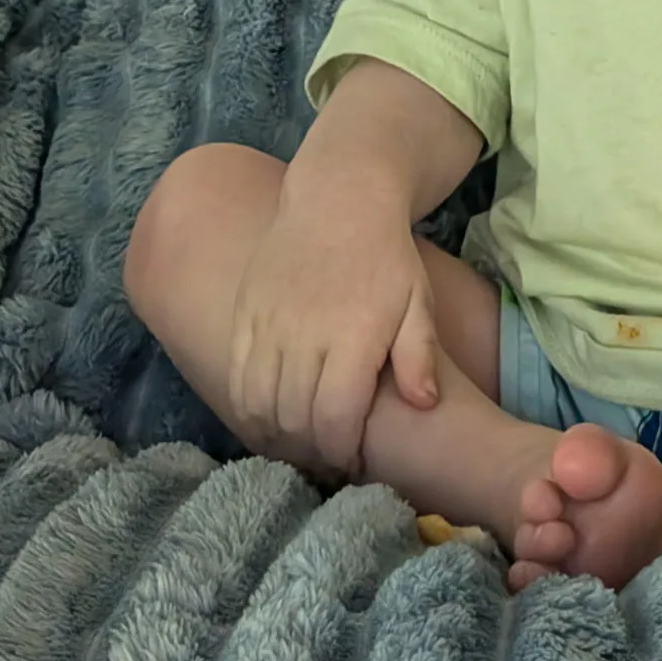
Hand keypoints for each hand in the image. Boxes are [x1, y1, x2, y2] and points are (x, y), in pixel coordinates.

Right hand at [227, 201, 440, 476]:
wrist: (338, 199)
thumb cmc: (387, 256)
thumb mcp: (418, 300)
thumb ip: (419, 354)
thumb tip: (424, 404)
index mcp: (353, 335)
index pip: (337, 417)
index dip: (343, 451)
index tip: (354, 461)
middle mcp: (305, 333)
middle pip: (295, 419)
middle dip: (312, 451)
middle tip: (328, 460)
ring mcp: (268, 324)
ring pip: (260, 406)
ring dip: (277, 437)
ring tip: (300, 445)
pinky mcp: (246, 315)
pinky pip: (237, 380)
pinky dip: (249, 411)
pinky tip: (269, 421)